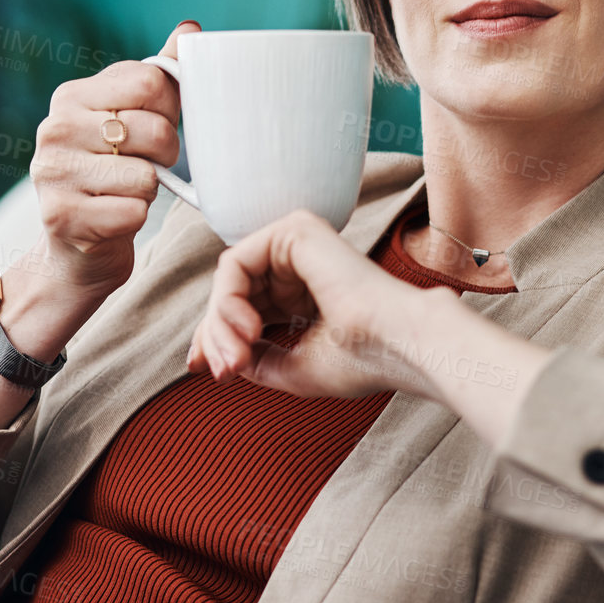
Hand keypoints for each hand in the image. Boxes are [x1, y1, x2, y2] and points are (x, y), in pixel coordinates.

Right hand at [27, 19, 199, 294]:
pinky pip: (134, 212)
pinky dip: (136, 218)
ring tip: (126, 192)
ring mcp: (53, 174)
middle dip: (167, 153)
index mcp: (71, 96)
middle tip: (147, 165)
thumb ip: (160, 74)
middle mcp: (54, 129)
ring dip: (151, 190)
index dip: (169, 108)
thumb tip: (191, 29)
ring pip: (147, 175)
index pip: (149, 81)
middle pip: (154, 129)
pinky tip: (115, 217)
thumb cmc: (114, 173)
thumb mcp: (133, 118)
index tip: (155, 125)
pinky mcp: (63, 218)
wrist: (76, 248)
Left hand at [187, 209, 444, 398]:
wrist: (398, 344)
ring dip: (220, 324)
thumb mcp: (292, 368)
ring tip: (238, 357)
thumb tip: (212, 359)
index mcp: (305, 293)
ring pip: (229, 280)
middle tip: (224, 371)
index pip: (246, 308)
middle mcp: (300, 263)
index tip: (205, 371)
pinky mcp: (293, 231)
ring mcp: (297, 243)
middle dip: (216, 336)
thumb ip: (253, 359)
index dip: (217, 339)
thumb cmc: (362, 359)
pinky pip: (234, 264)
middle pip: (233, 294)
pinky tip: (248, 327)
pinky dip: (228, 300)